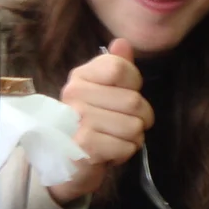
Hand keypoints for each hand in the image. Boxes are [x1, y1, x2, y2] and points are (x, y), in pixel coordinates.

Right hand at [47, 39, 154, 205]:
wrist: (67, 165)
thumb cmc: (90, 125)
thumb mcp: (104, 93)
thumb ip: (116, 67)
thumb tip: (122, 42)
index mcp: (80, 76)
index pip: (120, 68)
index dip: (134, 84)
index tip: (123, 96)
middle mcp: (74, 93)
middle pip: (134, 100)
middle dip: (140, 118)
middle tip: (122, 126)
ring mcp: (78, 119)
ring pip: (135, 126)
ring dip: (132, 138)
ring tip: (113, 140)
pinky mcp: (85, 145)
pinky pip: (128, 146)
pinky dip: (125, 154)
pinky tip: (108, 153)